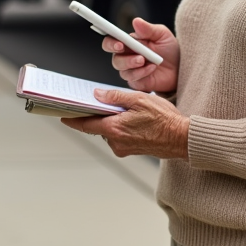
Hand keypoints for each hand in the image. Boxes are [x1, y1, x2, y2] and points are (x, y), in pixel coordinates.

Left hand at [61, 88, 188, 158]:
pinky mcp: (132, 150)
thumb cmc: (165, 120)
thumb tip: (98, 95)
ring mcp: (124, 148)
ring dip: (113, 120)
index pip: (85, 125)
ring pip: (110, 131)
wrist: (182, 139)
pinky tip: (134, 119)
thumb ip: (115, 96)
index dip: (72, 120)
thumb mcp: (139, 99)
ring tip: (128, 109)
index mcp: (114, 129)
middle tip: (103, 101)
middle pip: (98, 127)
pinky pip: (120, 136)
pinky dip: (122, 127)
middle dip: (100, 114)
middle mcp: (116, 142)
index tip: (63, 116)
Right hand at [103, 18, 179, 92]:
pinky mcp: (137, 82)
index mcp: (129, 43)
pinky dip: (142, 73)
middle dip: (124, 58)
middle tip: (137, 56)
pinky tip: (152, 68)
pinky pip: (133, 80)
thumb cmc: (170, 50)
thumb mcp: (162, 35)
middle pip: (115, 59)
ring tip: (145, 61)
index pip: (111, 42)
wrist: (180, 68)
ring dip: (133, 65)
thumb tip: (135, 21)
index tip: (119, 44)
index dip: (111, 43)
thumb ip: (148, 29)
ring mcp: (131, 70)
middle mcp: (127, 57)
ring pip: (122, 70)